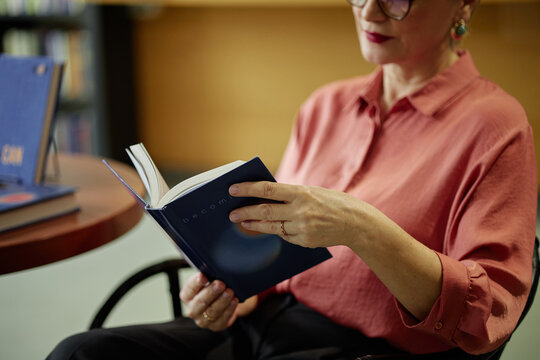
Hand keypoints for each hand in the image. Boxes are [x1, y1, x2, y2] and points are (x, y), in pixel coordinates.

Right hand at [180, 272, 238, 330]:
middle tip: (220, 283)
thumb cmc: (212, 288)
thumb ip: (207, 274)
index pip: (189, 289)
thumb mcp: (207, 280)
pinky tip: (234, 300)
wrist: (221, 303)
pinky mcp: (216, 326)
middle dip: (211, 292)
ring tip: (229, 291)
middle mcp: (192, 310)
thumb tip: (213, 266)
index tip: (202, 276)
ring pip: (212, 311)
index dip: (195, 283)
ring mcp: (203, 320)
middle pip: (200, 302)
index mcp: (187, 296)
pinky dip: (229, 309)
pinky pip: (223, 319)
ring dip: (222, 300)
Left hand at [228, 181, 374, 248]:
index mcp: (301, 192)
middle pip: (265, 211)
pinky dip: (277, 231)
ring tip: (243, 223)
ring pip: (271, 227)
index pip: (268, 189)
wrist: (356, 222)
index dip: (248, 189)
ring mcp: (302, 228)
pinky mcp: (305, 241)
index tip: (232, 189)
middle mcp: (300, 210)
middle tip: (232, 214)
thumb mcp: (313, 191)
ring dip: (255, 225)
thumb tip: (266, 197)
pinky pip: (285, 236)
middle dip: (245, 212)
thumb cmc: (333, 202)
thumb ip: (291, 195)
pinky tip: (270, 229)